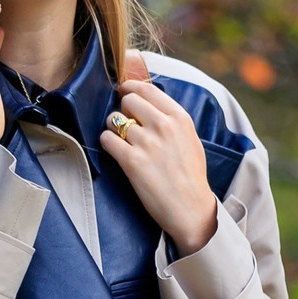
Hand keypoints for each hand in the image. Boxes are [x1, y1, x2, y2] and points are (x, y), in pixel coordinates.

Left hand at [101, 53, 217, 256]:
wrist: (191, 210)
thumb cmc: (191, 177)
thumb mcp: (190, 139)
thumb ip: (171, 119)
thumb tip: (148, 103)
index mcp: (179, 118)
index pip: (146, 89)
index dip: (130, 88)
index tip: (123, 93)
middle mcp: (163, 126)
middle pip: (128, 101)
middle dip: (123, 110)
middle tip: (125, 125)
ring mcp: (147, 143)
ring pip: (114, 120)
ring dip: (113, 129)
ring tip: (121, 142)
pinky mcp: (132, 162)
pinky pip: (107, 139)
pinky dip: (107, 143)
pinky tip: (115, 151)